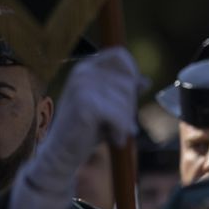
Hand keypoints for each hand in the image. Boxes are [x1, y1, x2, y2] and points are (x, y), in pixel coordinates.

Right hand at [10, 47, 142, 208]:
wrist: (62, 152)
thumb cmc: (87, 129)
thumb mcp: (109, 106)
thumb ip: (124, 92)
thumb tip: (146, 81)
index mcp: (87, 68)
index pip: (120, 56)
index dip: (131, 73)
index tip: (130, 94)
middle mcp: (83, 72)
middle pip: (129, 83)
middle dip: (129, 107)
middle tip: (116, 123)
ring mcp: (82, 87)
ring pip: (126, 102)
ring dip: (125, 122)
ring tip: (111, 131)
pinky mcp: (85, 105)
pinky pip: (120, 117)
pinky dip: (120, 131)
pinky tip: (111, 138)